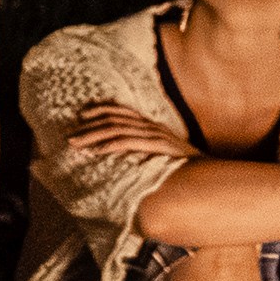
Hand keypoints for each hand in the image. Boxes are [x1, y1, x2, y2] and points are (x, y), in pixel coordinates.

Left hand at [59, 101, 191, 163]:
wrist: (209, 170)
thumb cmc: (182, 163)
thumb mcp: (160, 151)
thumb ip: (143, 147)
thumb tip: (119, 151)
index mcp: (150, 124)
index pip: (121, 110)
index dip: (100, 110)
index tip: (81, 116)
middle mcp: (151, 125)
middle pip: (114, 121)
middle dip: (89, 128)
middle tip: (69, 138)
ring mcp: (156, 135)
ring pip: (118, 130)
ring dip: (94, 137)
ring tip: (77, 145)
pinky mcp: (160, 146)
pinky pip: (131, 142)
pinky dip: (112, 145)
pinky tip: (99, 151)